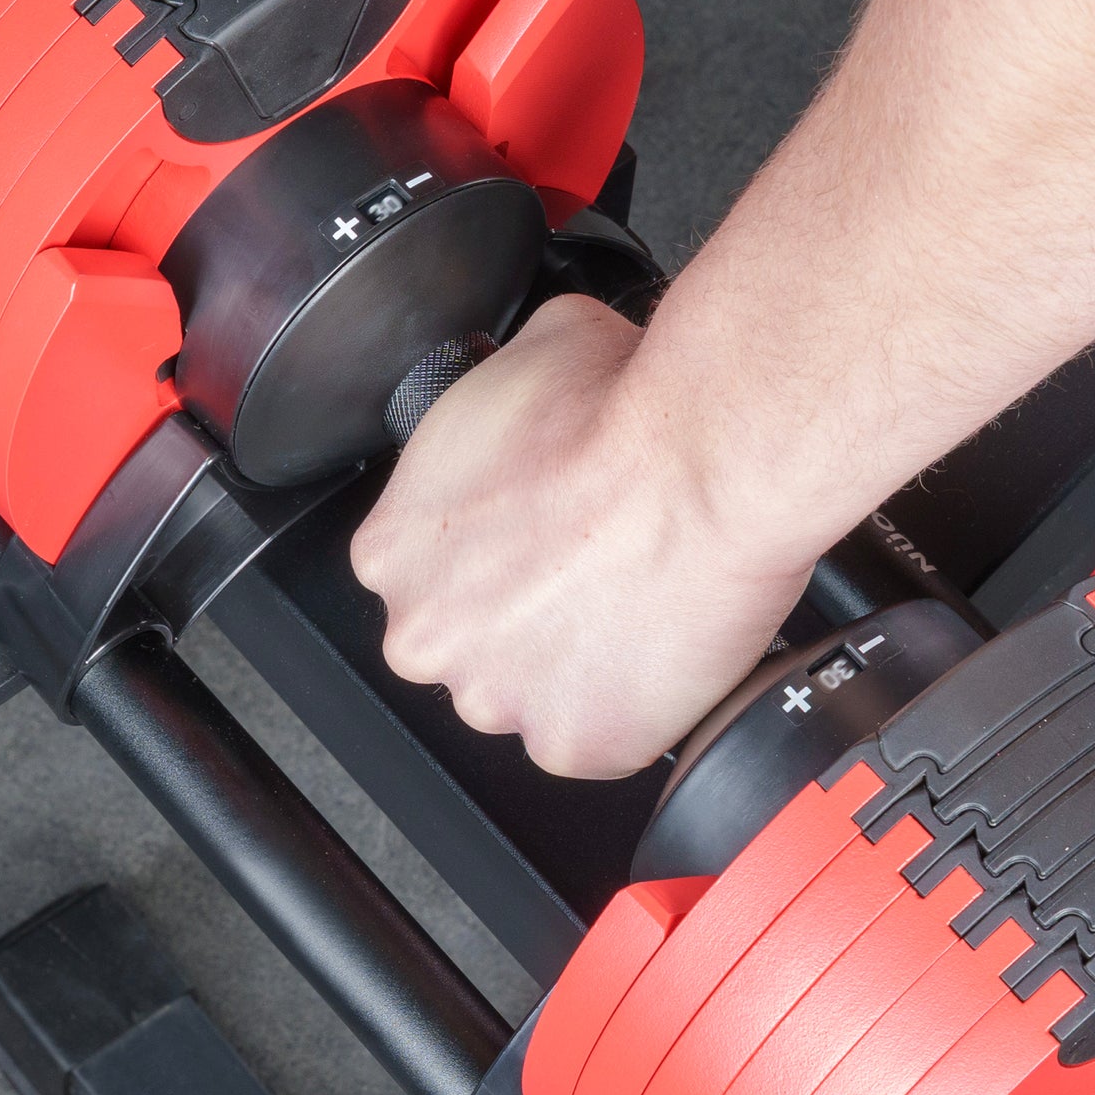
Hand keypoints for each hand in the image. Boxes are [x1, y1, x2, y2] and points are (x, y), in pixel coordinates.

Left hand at [349, 294, 809, 777]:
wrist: (699, 459)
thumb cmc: (619, 408)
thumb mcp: (535, 350)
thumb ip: (508, 394)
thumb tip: (543, 375)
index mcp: (394, 550)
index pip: (427, 574)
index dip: (492, 556)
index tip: (537, 541)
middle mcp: (428, 635)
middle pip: (469, 646)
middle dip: (523, 620)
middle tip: (592, 574)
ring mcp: (498, 699)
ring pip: (531, 697)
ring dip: (574, 666)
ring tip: (635, 605)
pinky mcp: (574, 744)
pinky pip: (602, 740)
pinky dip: (635, 707)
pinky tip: (661, 649)